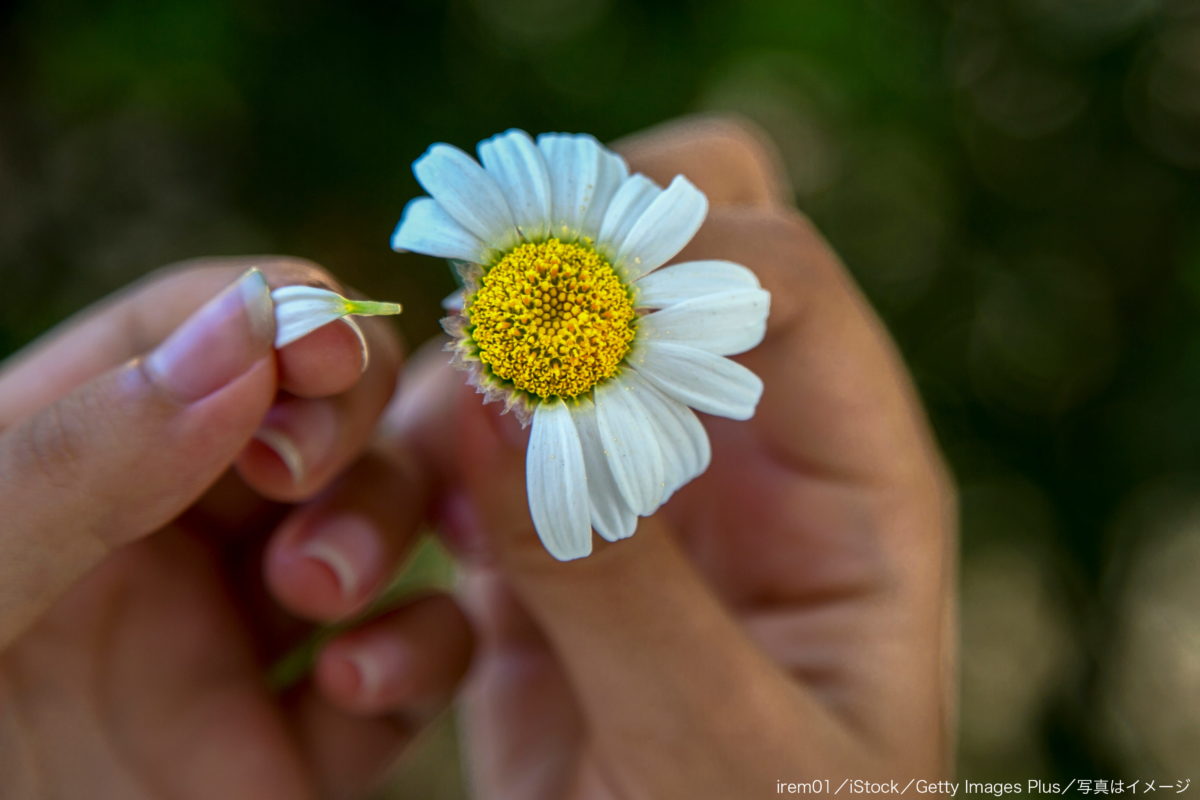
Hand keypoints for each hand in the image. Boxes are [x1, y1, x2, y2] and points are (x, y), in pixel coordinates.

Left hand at [0, 259, 471, 798]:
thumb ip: (79, 458)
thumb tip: (247, 339)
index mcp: (63, 459)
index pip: (200, 330)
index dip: (276, 320)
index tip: (318, 353)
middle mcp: (164, 537)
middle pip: (315, 416)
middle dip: (340, 426)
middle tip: (297, 474)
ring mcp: (235, 642)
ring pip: (382, 528)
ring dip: (385, 531)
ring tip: (315, 592)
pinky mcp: (290, 751)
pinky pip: (401, 675)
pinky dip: (416, 660)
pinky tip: (358, 685)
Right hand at [373, 117, 955, 797]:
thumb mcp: (714, 742)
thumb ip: (613, 576)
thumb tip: (498, 394)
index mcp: (850, 481)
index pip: (786, 282)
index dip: (676, 255)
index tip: (548, 293)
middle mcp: (745, 458)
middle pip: (683, 252)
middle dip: (574, 251)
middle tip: (476, 311)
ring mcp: (638, 492)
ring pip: (537, 351)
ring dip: (448, 402)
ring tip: (382, 526)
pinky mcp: (540, 549)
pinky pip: (459, 463)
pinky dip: (405, 497)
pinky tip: (383, 628)